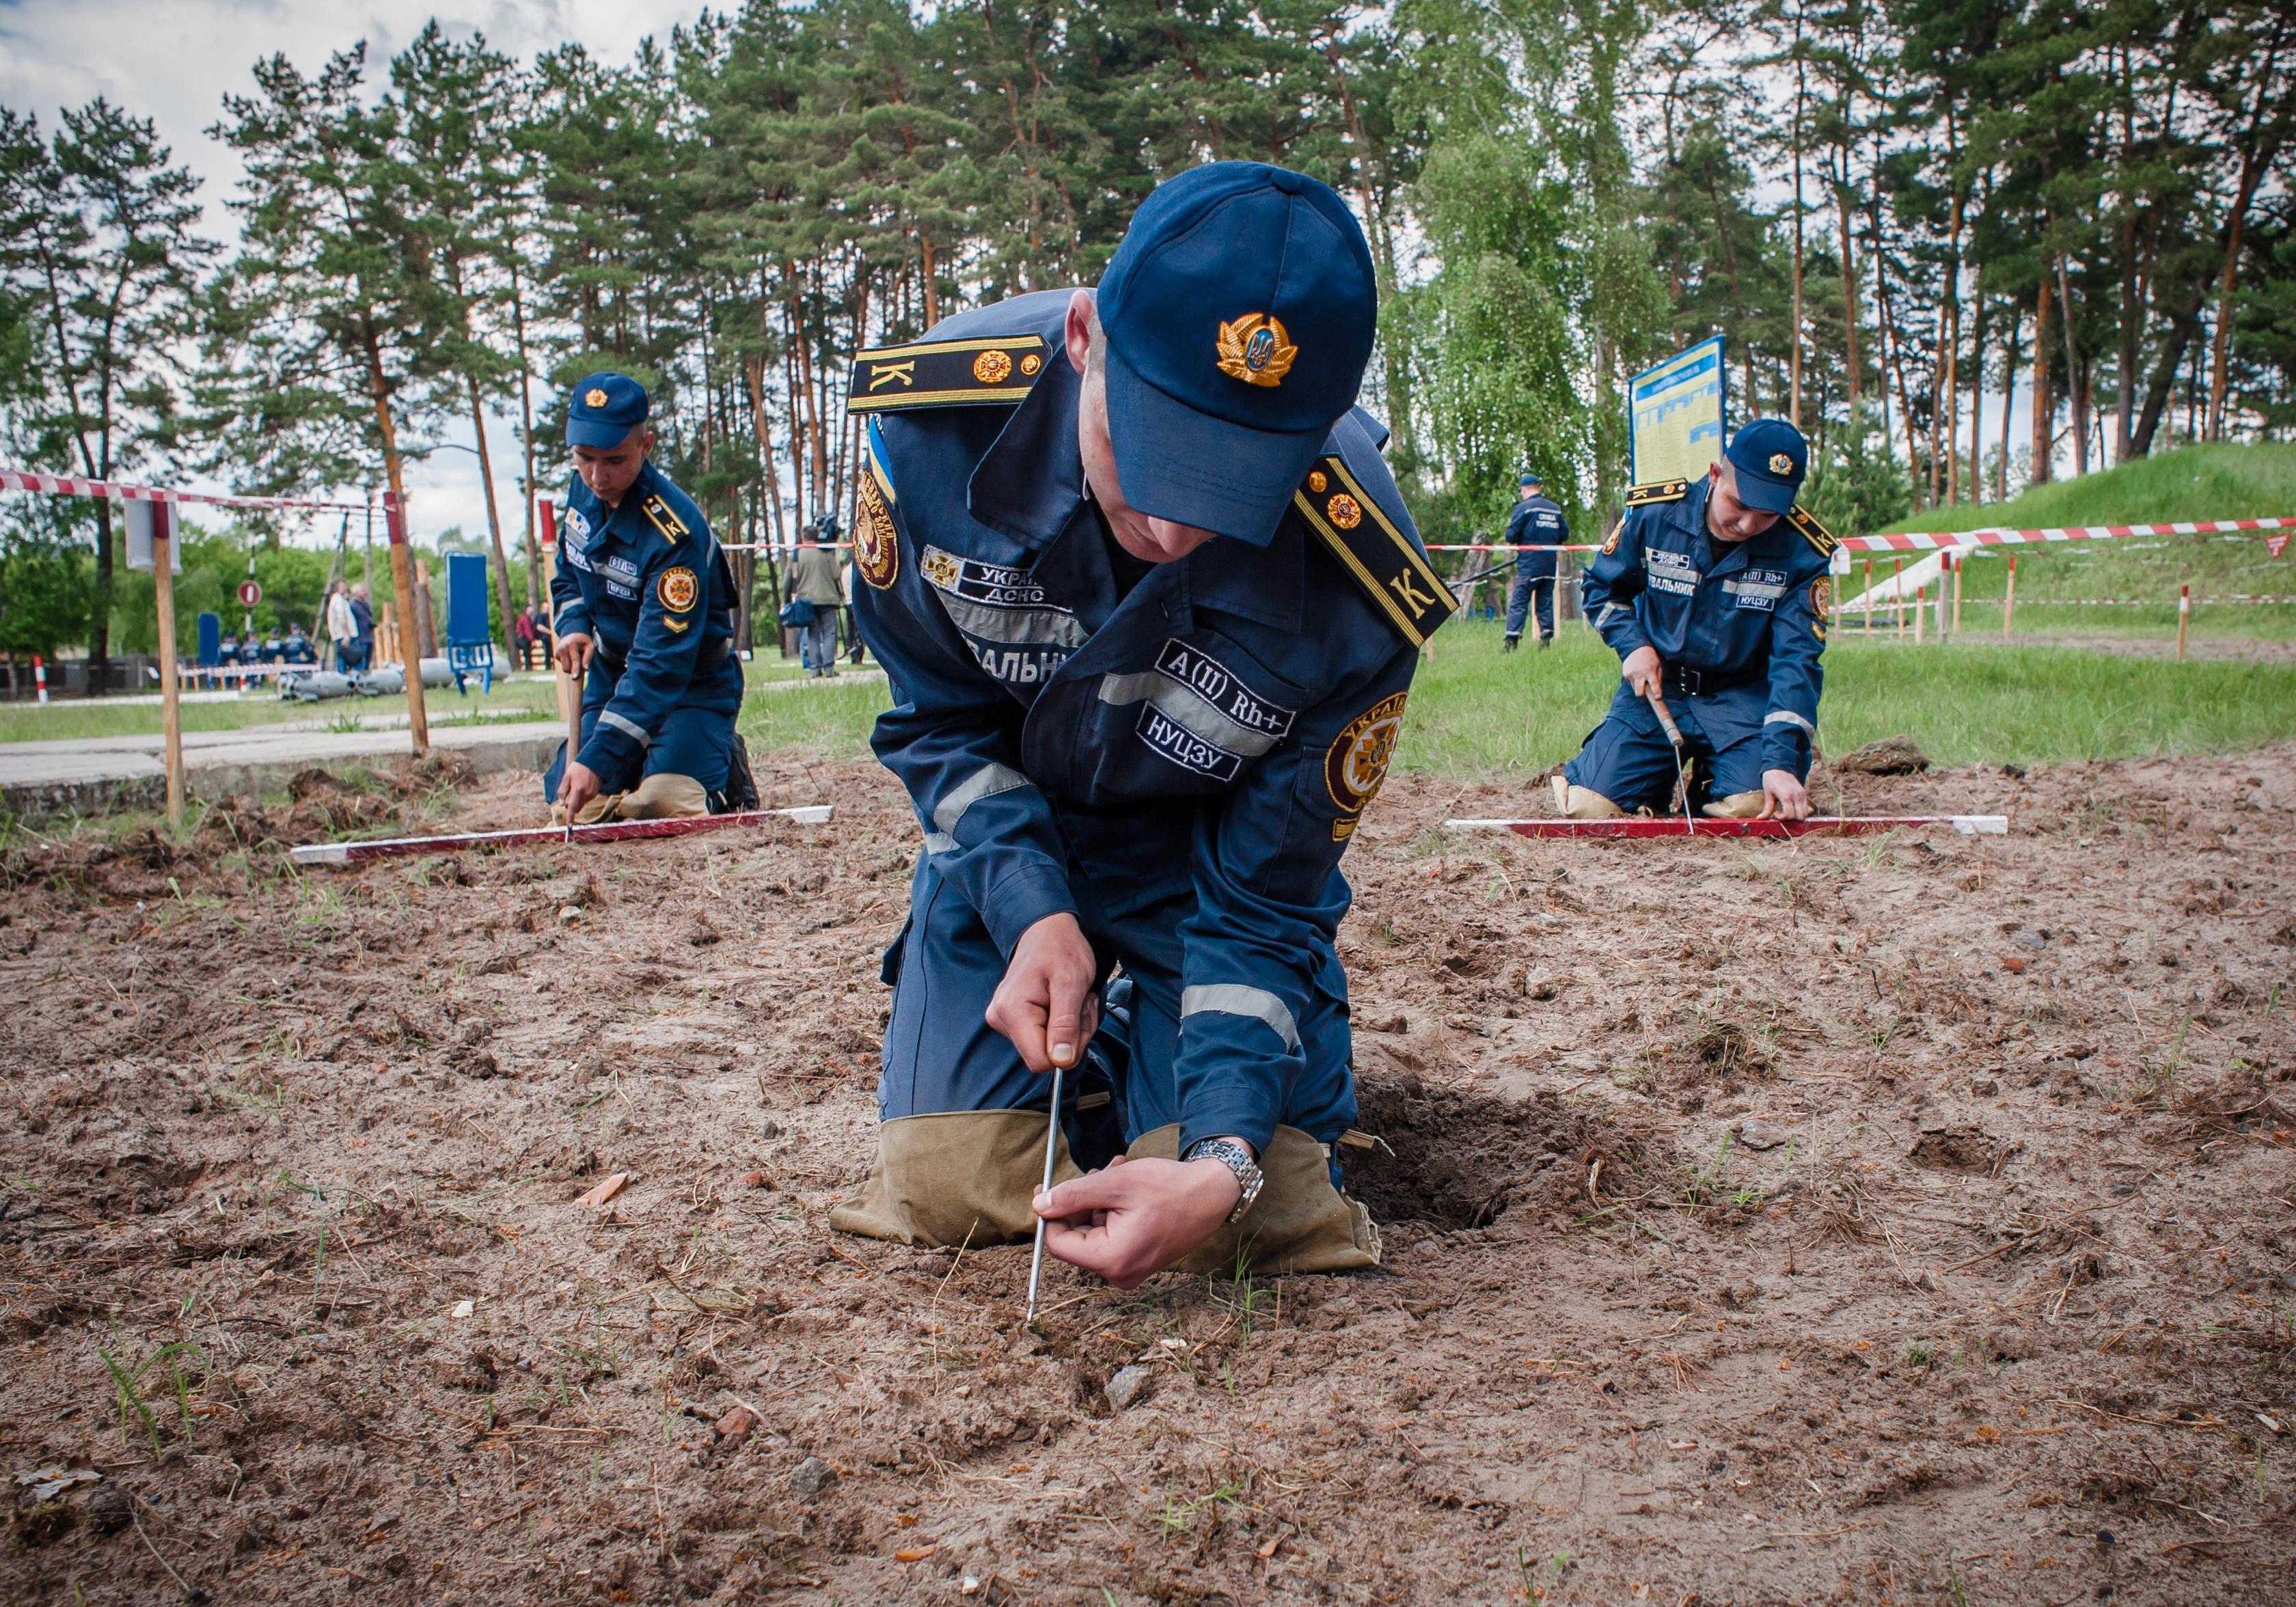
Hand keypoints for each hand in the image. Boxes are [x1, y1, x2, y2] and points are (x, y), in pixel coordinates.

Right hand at [554, 632, 593, 675]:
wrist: (572, 632)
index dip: (575, 669)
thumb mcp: (590, 646)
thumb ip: (588, 657)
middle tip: (580, 663)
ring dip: (571, 667)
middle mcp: (562, 649)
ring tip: (576, 658)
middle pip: (567, 668)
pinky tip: (571, 656)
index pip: (575, 660)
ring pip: (564, 668)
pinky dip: (568, 663)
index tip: (575, 677)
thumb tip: (586, 669)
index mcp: (572, 646)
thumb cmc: (584, 641)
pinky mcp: (556, 655)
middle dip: (574, 670)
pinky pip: (563, 665)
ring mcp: (558, 652)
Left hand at [559, 758, 603, 821]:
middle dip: (572, 807)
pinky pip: (586, 799)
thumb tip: (562, 804)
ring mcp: (592, 795)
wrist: (594, 762)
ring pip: (582, 803)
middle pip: (577, 807)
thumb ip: (562, 790)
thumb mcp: (567, 776)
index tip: (569, 826)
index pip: (573, 808)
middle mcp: (586, 795)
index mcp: (577, 790)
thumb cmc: (578, 768)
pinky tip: (582, 786)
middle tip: (567, 797)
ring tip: (576, 786)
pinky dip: (582, 796)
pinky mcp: (595, 793)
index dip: (570, 817)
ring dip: (577, 800)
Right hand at [986, 913, 1098, 1072]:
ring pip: (1048, 1048)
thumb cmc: (1060, 949)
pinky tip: (1063, 1001)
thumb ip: (1066, 1023)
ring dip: (1071, 1027)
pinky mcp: (1012, 1021)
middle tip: (1080, 1003)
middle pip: (1045, 1056)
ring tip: (1072, 998)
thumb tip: (1061, 1061)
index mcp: (1012, 1012)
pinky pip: (1044, 1038)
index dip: (1067, 1049)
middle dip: (1073, 1034)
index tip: (1078, 1017)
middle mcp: (1000, 1019)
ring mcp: (1004, 1021)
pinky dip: (1063, 1024)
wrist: (1046, 930)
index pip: (1040, 1061)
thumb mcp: (1072, 983)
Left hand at [1034, 1153, 1242, 1287]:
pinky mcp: (1139, 1261)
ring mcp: (1130, 1270)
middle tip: (1097, 1171)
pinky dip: (1112, 1211)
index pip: (1058, 1242)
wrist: (1213, 1195)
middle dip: (1080, 1202)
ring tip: (1118, 1172)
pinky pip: (1111, 1236)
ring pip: (1093, 1232)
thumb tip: (1039, 1204)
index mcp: (1111, 1259)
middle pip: (1076, 1238)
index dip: (1049, 1213)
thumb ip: (1073, 1195)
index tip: (1046, 1186)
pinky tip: (1127, 1188)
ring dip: (1098, 1201)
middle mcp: (1119, 1273)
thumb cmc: (1169, 1187)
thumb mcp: (1114, 1184)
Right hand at [1621, 644, 1661, 697]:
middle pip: (1639, 693)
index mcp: (1650, 671)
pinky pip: (1631, 683)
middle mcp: (1640, 674)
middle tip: (1645, 693)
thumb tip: (1658, 694)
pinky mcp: (1625, 674)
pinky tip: (1636, 673)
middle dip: (1642, 696)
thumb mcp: (1658, 667)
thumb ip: (1658, 680)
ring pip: (1635, 689)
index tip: (1658, 698)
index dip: (1656, 692)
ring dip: (1639, 687)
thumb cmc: (1650, 659)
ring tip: (1641, 678)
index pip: (1654, 684)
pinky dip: (1634, 681)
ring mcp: (1631, 674)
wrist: (1637, 648)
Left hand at [1758, 768, 1810, 820]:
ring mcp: (1802, 794)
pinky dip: (1800, 811)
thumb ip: (1766, 809)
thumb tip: (1760, 819)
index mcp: (1786, 796)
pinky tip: (1791, 807)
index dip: (1782, 818)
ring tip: (1787, 810)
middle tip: (1782, 813)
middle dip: (1791, 819)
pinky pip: (1806, 807)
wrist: (1779, 767)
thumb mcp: (1768, 795)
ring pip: (1805, 813)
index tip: (1776, 812)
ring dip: (1796, 815)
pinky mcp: (1804, 793)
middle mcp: (1797, 796)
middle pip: (1800, 816)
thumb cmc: (1771, 780)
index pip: (1789, 815)